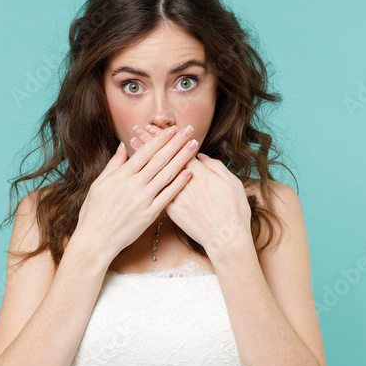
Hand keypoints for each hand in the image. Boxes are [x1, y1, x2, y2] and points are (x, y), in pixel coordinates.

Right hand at [74, 124, 200, 259]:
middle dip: (176, 143)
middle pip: (160, 159)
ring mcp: (143, 199)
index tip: (172, 129)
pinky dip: (179, 183)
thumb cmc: (94, 212)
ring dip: (182, 158)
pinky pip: (167, 196)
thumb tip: (123, 145)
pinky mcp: (149, 214)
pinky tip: (189, 173)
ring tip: (194, 146)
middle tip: (189, 130)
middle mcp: (134, 185)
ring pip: (166, 174)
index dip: (160, 139)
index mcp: (121, 175)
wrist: (96, 239)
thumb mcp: (99, 184)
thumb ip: (113, 164)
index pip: (145, 152)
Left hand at [135, 124, 252, 258]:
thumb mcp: (232, 183)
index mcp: (201, 173)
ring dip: (144, 158)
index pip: (179, 150)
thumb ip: (216, 167)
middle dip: (150, 142)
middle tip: (136, 129)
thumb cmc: (234, 210)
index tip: (155, 128)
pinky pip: (156, 192)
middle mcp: (185, 183)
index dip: (166, 138)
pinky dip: (146, 179)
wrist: (226, 238)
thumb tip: (202, 157)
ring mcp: (177, 197)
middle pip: (164, 158)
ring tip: (132, 145)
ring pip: (156, 173)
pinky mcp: (173, 211)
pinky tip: (137, 172)